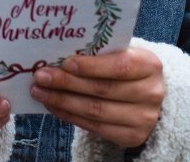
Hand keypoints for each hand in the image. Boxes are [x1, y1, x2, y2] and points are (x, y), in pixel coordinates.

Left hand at [30, 47, 163, 148]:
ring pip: (96, 111)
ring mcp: (143, 119)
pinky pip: (95, 128)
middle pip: (103, 90)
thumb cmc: (124, 67)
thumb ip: (97, 53)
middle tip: (40, 76)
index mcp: (149, 65)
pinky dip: (69, 116)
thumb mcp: (119, 53)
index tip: (65, 63)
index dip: (91, 66)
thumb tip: (57, 54)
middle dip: (67, 83)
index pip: (119, 66)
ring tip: (39, 92)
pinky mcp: (131, 137)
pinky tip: (52, 106)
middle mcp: (151, 93)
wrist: (147, 95)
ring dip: (62, 101)